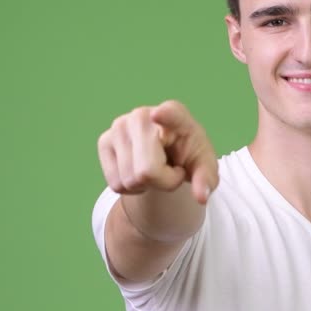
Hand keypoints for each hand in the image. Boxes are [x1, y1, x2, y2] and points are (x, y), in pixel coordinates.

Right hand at [97, 100, 218, 204]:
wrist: (168, 154)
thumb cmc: (189, 156)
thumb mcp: (204, 168)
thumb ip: (206, 180)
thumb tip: (201, 197)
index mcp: (176, 115)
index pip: (170, 114)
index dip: (165, 116)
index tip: (158, 115)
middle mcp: (142, 115)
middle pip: (148, 170)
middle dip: (163, 182)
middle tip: (171, 171)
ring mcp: (119, 125)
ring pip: (130, 180)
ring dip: (146, 186)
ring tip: (155, 169)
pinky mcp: (104, 140)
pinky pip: (116, 184)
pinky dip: (130, 188)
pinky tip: (139, 171)